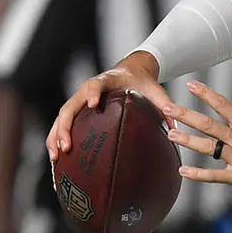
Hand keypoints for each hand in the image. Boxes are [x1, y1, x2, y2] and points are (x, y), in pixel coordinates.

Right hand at [46, 52, 171, 162]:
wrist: (130, 70)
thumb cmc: (141, 81)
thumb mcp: (155, 90)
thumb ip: (165, 105)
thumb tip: (176, 129)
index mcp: (106, 81)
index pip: (95, 86)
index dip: (93, 94)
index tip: (93, 104)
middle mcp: (87, 91)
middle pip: (69, 107)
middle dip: (64, 127)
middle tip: (66, 147)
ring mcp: (80, 101)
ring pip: (61, 119)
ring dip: (55, 137)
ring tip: (55, 159)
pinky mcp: (78, 111)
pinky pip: (63, 126)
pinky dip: (57, 141)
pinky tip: (58, 162)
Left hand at [165, 81, 231, 198]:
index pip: (222, 105)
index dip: (206, 94)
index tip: (191, 85)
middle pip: (208, 124)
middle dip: (186, 115)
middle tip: (168, 108)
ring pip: (208, 147)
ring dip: (188, 140)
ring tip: (171, 133)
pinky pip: (214, 175)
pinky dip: (198, 174)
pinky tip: (183, 171)